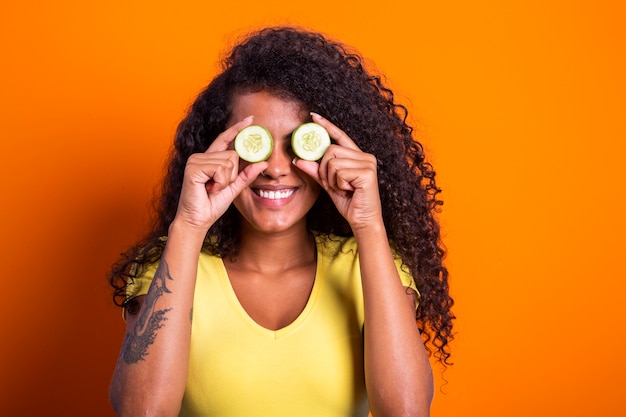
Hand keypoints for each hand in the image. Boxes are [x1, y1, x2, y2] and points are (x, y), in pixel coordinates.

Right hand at [175, 116, 268, 230]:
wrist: (197, 220)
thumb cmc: (211, 205)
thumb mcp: (233, 188)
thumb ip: (246, 175)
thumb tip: (263, 162)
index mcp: (210, 158)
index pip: (225, 139)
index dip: (237, 128)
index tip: (250, 119)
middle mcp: (201, 156)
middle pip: (232, 154)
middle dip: (232, 175)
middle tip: (219, 187)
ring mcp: (196, 160)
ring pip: (228, 162)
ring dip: (226, 180)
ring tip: (213, 189)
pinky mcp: (193, 167)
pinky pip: (220, 169)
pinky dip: (220, 182)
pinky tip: (209, 189)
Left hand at [294, 113, 381, 230]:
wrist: (362, 220)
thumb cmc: (348, 202)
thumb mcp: (328, 184)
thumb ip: (316, 170)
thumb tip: (297, 158)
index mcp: (357, 156)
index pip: (339, 136)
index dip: (326, 125)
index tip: (312, 116)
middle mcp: (365, 156)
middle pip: (331, 150)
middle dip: (324, 169)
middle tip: (333, 184)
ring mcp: (368, 163)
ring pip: (333, 162)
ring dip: (331, 179)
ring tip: (343, 188)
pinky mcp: (367, 172)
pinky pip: (339, 172)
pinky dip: (338, 184)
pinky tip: (349, 191)